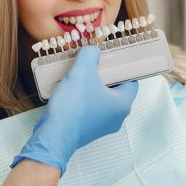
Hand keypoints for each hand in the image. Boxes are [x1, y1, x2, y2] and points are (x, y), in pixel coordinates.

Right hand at [11, 46, 137, 175]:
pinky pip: (91, 108)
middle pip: (115, 89)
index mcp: (122, 104)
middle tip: (93, 64)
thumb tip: (93, 50)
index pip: (131, 80)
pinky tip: (72, 90)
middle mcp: (117, 117)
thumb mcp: (81, 72)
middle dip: (104, 75)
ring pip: (102, 99)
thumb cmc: (72, 107)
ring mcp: (103, 125)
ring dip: (93, 86)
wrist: (53, 136)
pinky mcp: (89, 129)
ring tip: (80, 74)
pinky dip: (85, 98)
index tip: (110, 59)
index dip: (121, 67)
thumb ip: (90, 56)